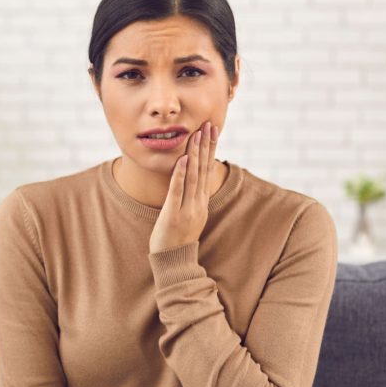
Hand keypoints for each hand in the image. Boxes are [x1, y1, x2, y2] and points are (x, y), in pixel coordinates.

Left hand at [148, 121, 218, 253]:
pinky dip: (181, 174)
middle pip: (204, 169)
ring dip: (195, 154)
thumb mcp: (190, 216)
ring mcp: (187, 209)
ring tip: (197, 134)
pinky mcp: (173, 214)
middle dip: (206, 146)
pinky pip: (177, 191)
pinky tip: (183, 159)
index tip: (212, 131)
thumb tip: (192, 181)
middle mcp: (198, 203)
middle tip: (209, 125)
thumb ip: (192, 198)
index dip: (210, 150)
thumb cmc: (178, 239)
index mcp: (202, 202)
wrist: (174, 262)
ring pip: (193, 176)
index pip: (208, 171)